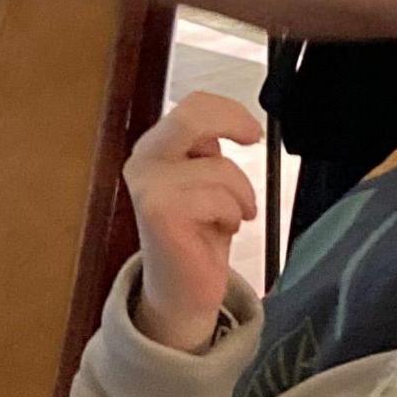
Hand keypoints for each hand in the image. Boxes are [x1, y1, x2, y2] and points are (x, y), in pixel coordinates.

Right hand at [124, 92, 261, 349]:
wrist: (182, 290)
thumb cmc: (197, 236)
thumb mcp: (206, 183)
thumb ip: (206, 151)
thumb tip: (227, 123)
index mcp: (155, 149)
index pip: (192, 105)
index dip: (228, 110)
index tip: (251, 131)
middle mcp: (144, 161)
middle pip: (192, 116)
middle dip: (231, 122)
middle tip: (252, 138)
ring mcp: (148, 186)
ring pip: (219, 168)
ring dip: (240, 195)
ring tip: (230, 216)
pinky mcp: (160, 213)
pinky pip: (218, 199)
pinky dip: (232, 216)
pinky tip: (221, 231)